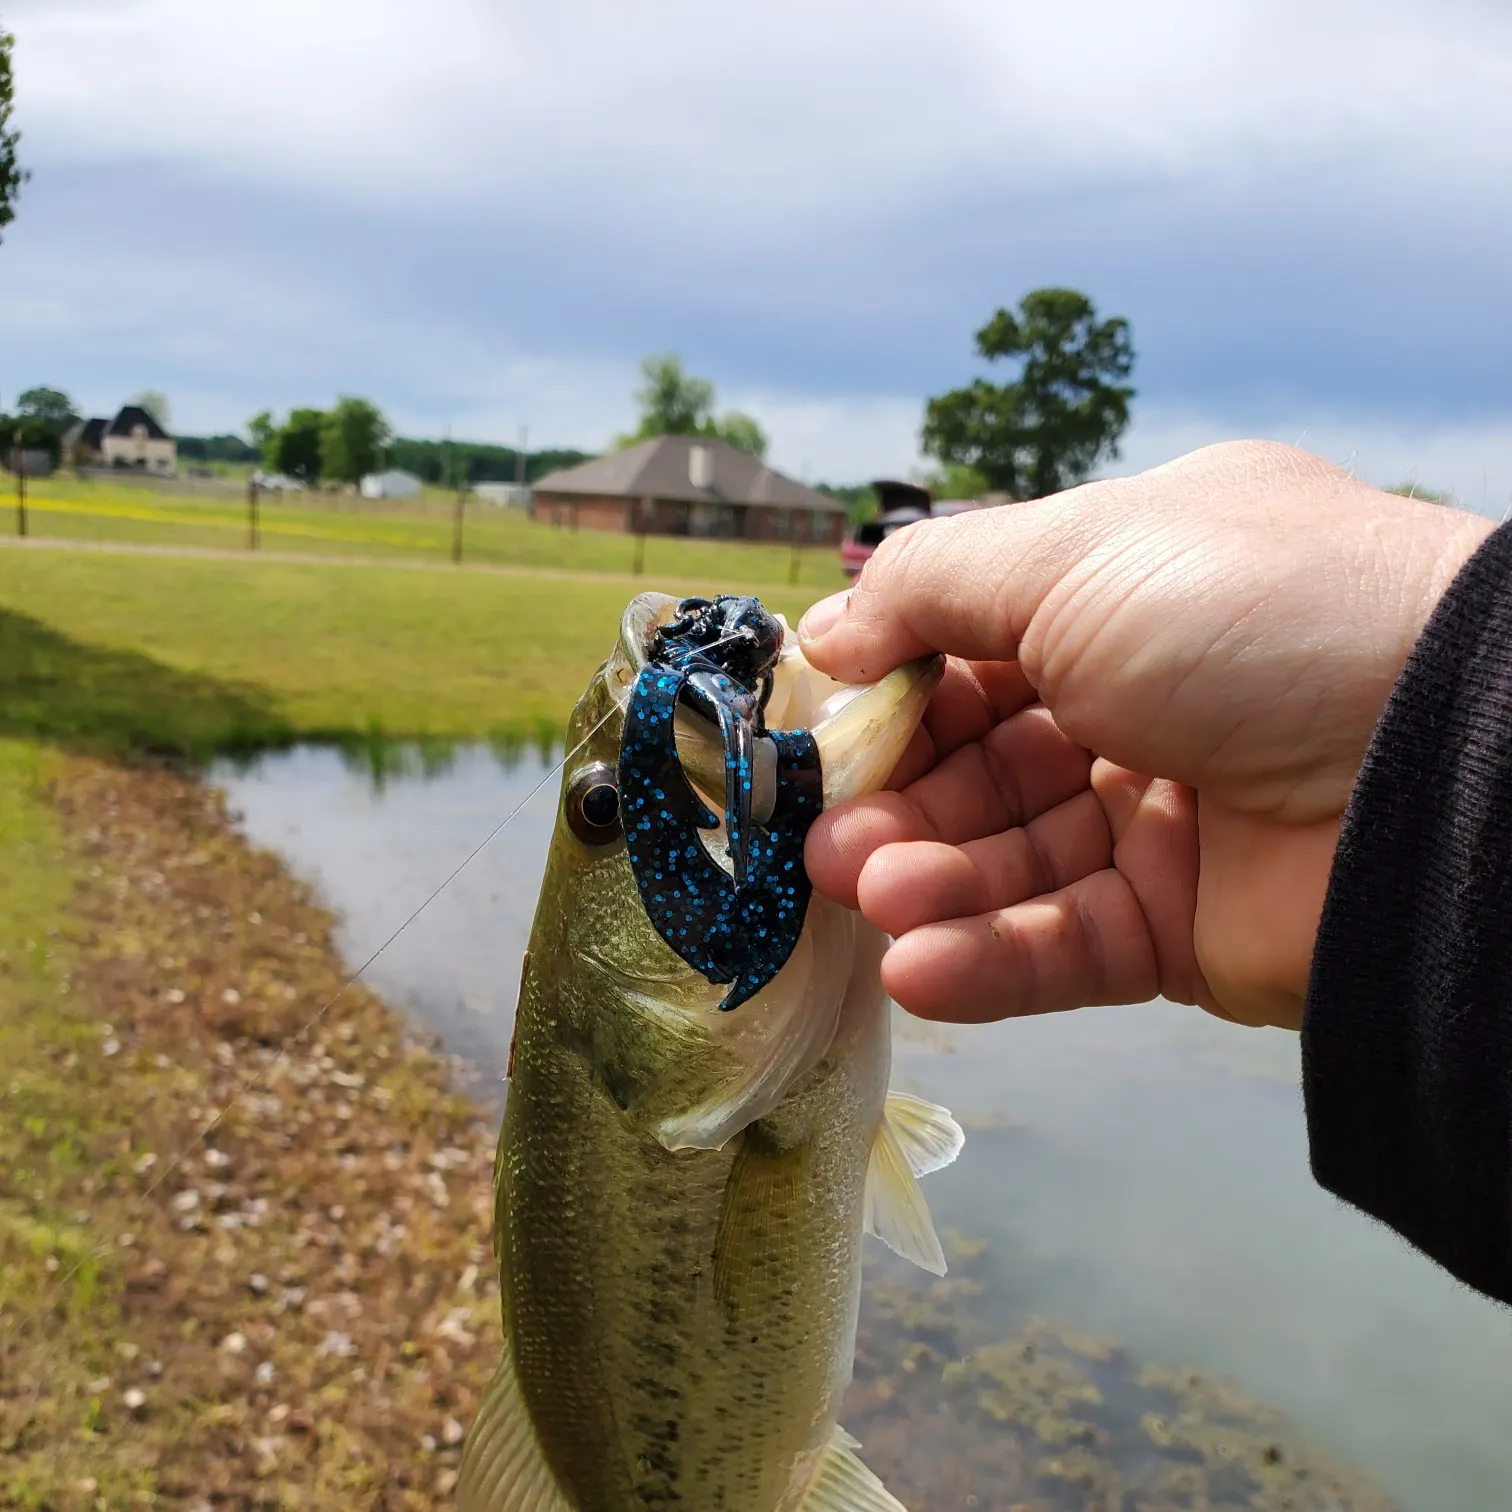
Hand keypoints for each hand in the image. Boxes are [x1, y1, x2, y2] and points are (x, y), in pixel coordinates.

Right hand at [800, 441, 1491, 1029]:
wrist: (1445, 763)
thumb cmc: (1246, 617)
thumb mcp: (1074, 555)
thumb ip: (932, 588)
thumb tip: (827, 632)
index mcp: (1127, 593)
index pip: (976, 645)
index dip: (893, 685)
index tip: (818, 722)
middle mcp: (1143, 700)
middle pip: (981, 761)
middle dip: (898, 797)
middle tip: (823, 833)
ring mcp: (1164, 819)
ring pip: (1013, 861)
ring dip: (929, 880)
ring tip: (868, 891)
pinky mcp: (1185, 930)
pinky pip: (1067, 946)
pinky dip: (988, 961)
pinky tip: (919, 969)